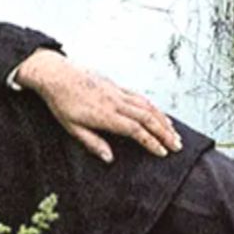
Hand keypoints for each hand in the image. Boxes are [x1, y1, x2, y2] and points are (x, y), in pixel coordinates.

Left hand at [14, 49, 180, 162]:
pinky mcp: (116, 86)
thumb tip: (109, 158)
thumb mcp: (72, 128)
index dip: (151, 142)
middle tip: (177, 146)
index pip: (135, 130)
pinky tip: (159, 114)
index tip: (162, 152)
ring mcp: (117, 92)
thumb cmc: (61, 103)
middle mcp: (115, 102)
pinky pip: (140, 97)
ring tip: (174, 133)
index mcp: (105, 115)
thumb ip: (93, 143)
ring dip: (163, 120)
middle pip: (147, 118)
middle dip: (164, 133)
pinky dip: (153, 107)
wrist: (55, 75)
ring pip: (147, 106)